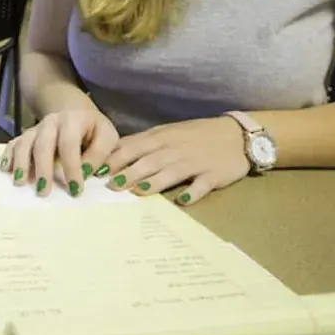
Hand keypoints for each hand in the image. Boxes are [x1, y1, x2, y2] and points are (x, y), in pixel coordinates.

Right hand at [0, 106, 119, 197]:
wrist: (76, 113)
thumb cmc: (94, 131)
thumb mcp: (107, 137)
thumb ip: (99, 154)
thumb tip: (85, 173)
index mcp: (73, 120)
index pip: (69, 144)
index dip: (71, 167)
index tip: (75, 190)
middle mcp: (52, 122)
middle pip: (43, 144)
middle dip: (43, 168)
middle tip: (44, 192)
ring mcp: (36, 128)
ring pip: (24, 143)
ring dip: (22, 164)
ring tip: (21, 183)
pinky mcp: (27, 136)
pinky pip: (13, 144)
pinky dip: (8, 156)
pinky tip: (6, 170)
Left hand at [102, 116, 249, 204]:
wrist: (237, 134)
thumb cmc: (197, 135)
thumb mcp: (168, 133)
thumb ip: (144, 143)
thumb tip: (115, 153)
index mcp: (162, 138)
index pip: (133, 146)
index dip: (115, 158)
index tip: (97, 170)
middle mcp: (175, 149)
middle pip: (148, 160)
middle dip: (129, 172)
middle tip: (111, 186)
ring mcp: (194, 162)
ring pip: (170, 172)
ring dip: (153, 182)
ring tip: (137, 192)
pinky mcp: (212, 175)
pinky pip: (201, 185)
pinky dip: (191, 193)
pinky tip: (181, 201)